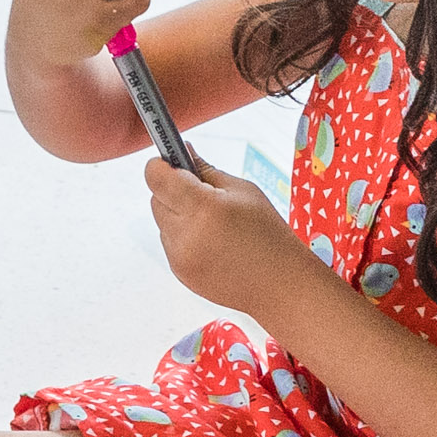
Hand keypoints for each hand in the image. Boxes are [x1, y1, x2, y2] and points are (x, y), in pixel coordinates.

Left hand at [145, 152, 315, 320]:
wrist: (280, 285)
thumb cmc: (268, 234)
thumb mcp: (244, 191)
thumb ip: (206, 170)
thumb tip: (182, 151)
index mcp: (203, 207)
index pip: (156, 177)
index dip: (160, 166)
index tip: (170, 161)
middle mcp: (185, 233)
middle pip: (156, 198)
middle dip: (173, 191)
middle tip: (203, 194)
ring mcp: (179, 256)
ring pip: (162, 222)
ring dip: (178, 215)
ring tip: (214, 224)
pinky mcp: (179, 272)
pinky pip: (170, 243)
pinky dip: (184, 237)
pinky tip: (213, 243)